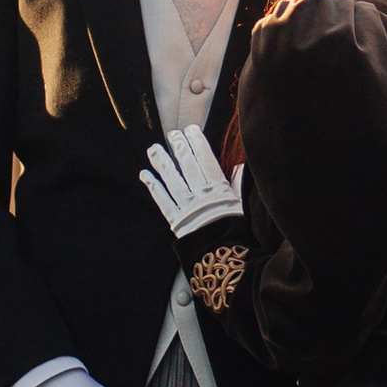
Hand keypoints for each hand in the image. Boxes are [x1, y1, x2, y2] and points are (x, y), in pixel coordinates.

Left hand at [141, 125, 244, 239]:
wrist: (222, 256)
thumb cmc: (235, 231)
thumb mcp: (241, 205)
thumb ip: (238, 184)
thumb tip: (241, 166)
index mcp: (219, 189)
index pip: (206, 159)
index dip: (197, 143)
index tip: (191, 130)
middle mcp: (200, 194)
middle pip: (187, 165)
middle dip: (179, 147)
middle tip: (172, 134)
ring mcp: (186, 206)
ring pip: (171, 179)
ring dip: (162, 162)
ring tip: (154, 149)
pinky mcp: (175, 220)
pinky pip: (162, 200)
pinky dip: (153, 186)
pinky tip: (145, 174)